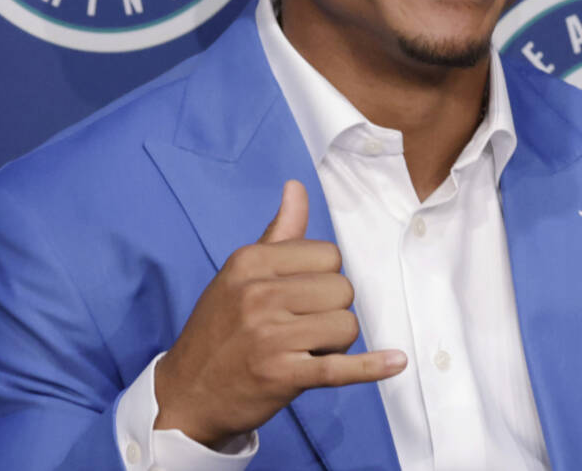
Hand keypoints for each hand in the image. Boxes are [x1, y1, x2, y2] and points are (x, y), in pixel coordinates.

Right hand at [153, 179, 406, 446]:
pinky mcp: (282, 375)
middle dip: (332, 310)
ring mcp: (270, 336)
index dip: (325, 277)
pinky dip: (371, 368)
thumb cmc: (220, 329)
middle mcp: (259, 294)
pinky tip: (395, 362)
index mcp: (251, 262)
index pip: (328, 254)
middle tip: (301, 327)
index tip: (302, 296)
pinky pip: (340, 367)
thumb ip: (278, 233)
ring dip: (335, 342)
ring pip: (346, 325)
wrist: (187, 395)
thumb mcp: (240, 274)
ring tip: (302, 349)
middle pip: (342, 289)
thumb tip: (297, 187)